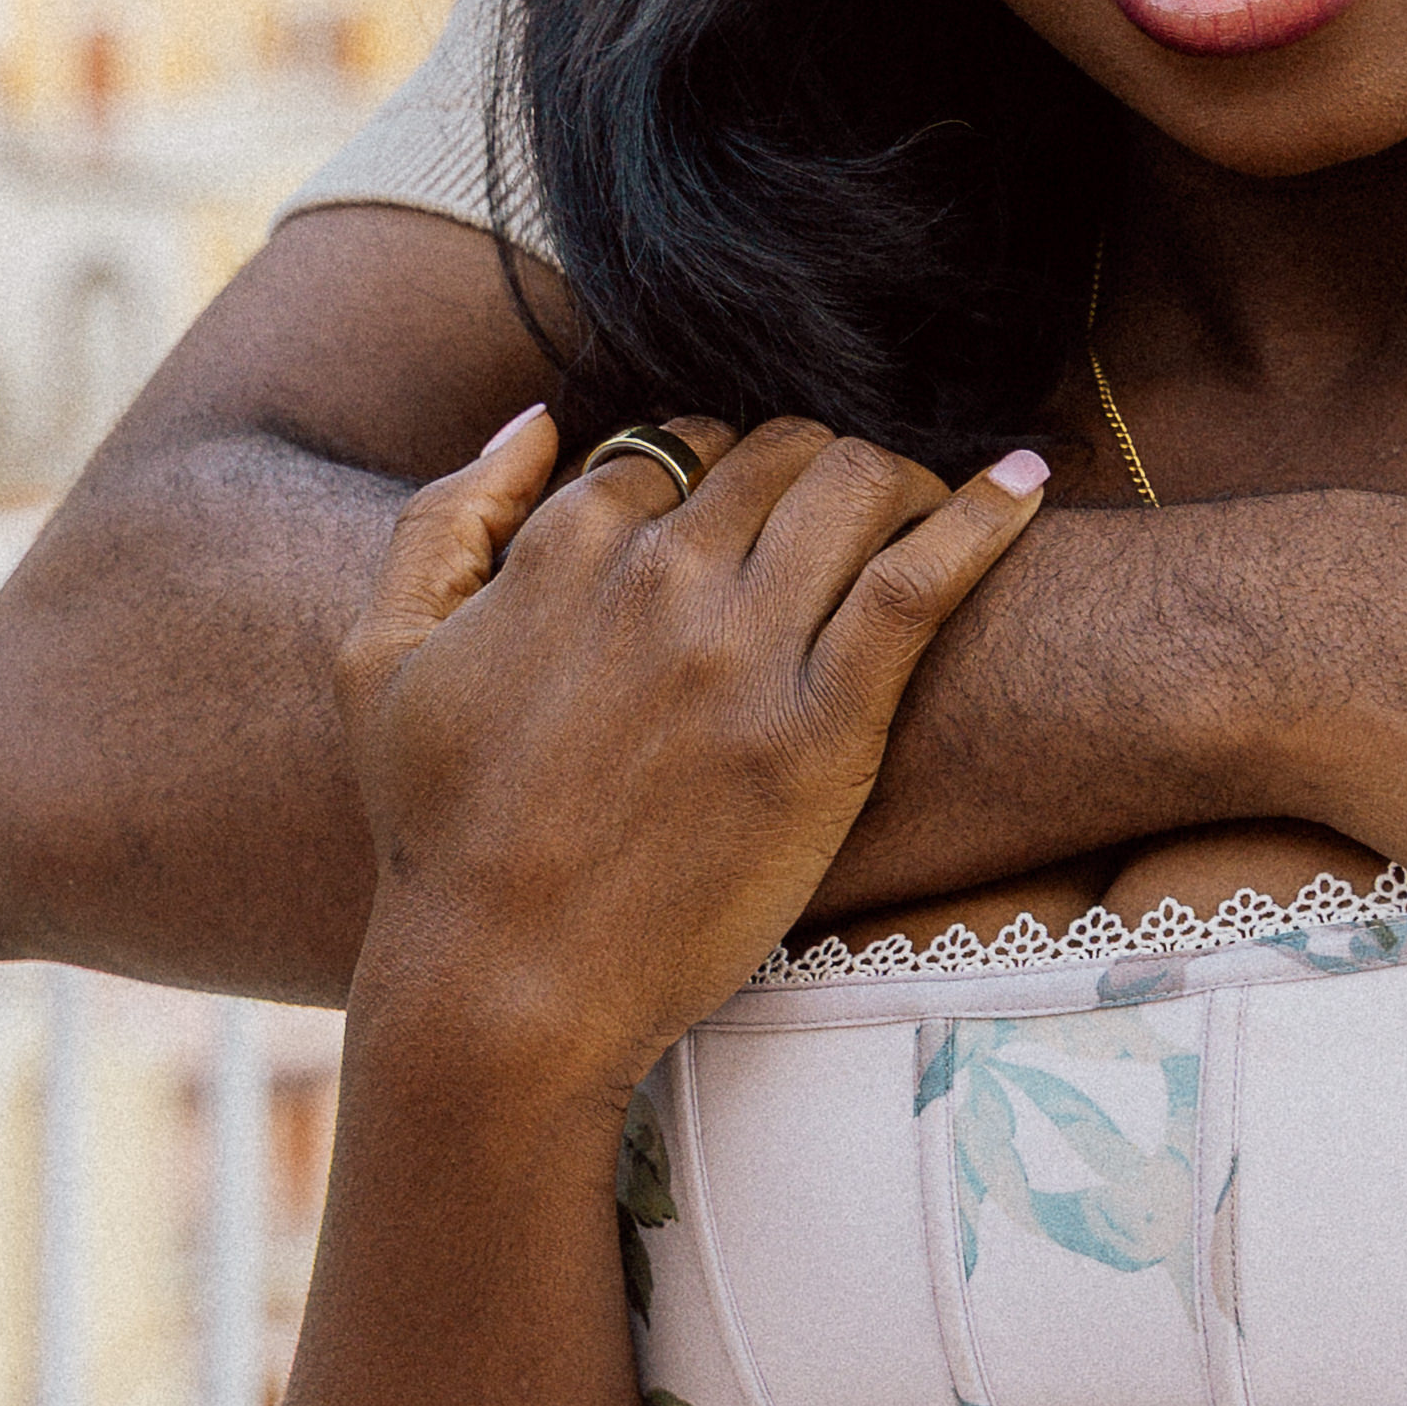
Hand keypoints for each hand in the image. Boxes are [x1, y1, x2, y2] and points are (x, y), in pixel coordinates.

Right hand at [338, 405, 1046, 1114]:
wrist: (504, 985)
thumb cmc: (438, 838)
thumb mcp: (380, 655)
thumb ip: (447, 517)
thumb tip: (536, 419)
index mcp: (564, 546)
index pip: (680, 440)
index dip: (722, 466)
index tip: (752, 514)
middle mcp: (660, 573)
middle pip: (783, 451)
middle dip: (819, 466)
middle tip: (848, 520)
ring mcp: (745, 647)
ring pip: (859, 487)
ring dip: (902, 482)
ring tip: (925, 514)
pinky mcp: (821, 726)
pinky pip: (923, 580)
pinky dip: (985, 514)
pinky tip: (1026, 483)